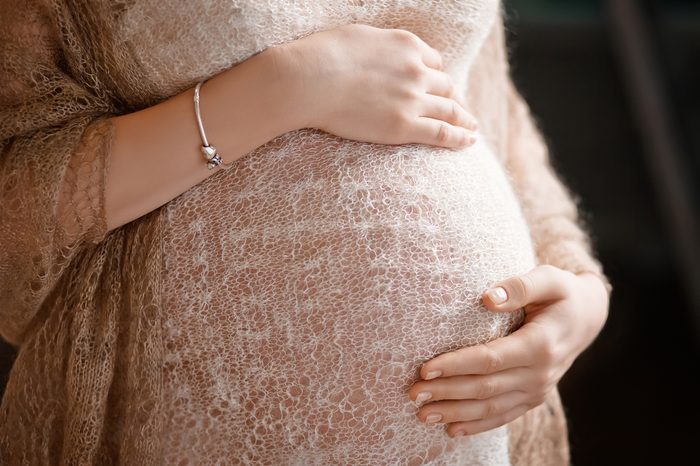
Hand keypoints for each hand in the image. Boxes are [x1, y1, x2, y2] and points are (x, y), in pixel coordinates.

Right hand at [269, 23, 477, 147]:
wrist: (309, 80)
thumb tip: (380, 54)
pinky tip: (469, 141)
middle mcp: (416, 71)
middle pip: (445, 86)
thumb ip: (380, 47)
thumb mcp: (359, 37)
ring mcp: (412, 99)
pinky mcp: (403, 126)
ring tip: (471, 128)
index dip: (438, 76)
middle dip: (454, 98)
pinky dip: (459, 138)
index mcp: (406, 45)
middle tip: (460, 110)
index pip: (433, 62)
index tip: (440, 87)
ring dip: (464, 119)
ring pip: (449, 110)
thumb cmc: (323, 56)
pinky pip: (441, 133)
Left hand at [407, 264, 608, 436]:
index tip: (426, 369)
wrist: (589, 318)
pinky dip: (477, 425)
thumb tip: (488, 297)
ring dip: (456, 413)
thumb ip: (520, 286)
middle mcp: (540, 373)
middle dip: (447, 393)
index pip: (490, 359)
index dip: (456, 365)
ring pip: (491, 408)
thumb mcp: (549, 279)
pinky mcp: (534, 397)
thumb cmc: (561, 293)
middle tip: (413, 394)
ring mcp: (538, 389)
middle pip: (485, 388)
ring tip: (423, 414)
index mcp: (540, 344)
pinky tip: (451, 429)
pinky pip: (503, 416)